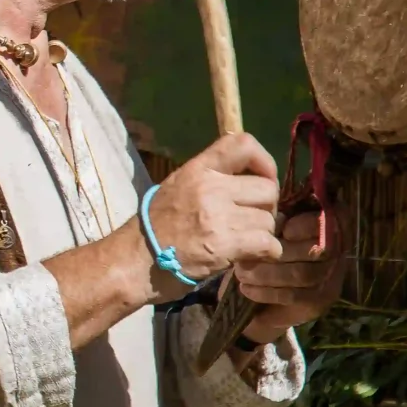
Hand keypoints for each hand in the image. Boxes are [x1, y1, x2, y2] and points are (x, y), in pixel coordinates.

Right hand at [146, 133, 281, 281]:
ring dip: (262, 235)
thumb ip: (210, 178)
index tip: (263, 179)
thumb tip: (249, 180)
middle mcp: (210, 187)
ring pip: (269, 220)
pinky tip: (248, 258)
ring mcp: (218, 216)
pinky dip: (265, 254)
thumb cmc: (156, 227)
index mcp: (197, 169)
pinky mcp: (226, 245)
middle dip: (266, 208)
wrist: (136, 262)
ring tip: (245, 244)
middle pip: (267, 189)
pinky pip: (269, 245)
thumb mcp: (177, 187)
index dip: (264, 161)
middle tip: (251, 222)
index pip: (243, 144)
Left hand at [233, 208, 344, 338]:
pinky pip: (294, 295)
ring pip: (302, 274)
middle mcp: (338, 251)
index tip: (285, 229)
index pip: (331, 222)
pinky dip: (267, 292)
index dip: (308, 225)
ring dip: (266, 273)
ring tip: (241, 272)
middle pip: (314, 251)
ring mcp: (332, 277)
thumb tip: (268, 206)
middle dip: (275, 252)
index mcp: (331, 224)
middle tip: (244, 255)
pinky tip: (246, 288)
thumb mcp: (273, 224)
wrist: (268, 293)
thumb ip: (277, 215)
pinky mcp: (319, 301)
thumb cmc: (268, 244)